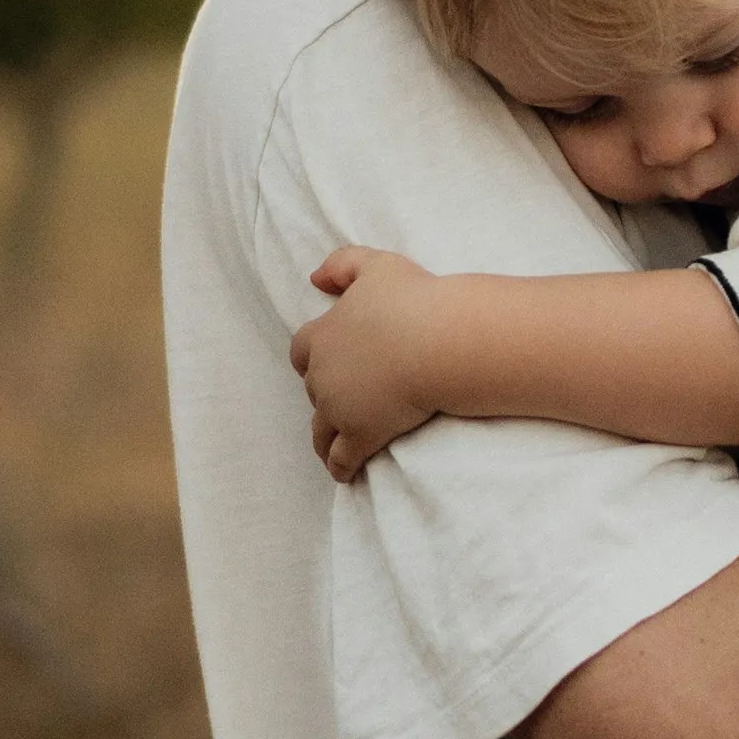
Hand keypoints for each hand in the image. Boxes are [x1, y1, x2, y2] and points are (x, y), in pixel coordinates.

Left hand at [289, 245, 443, 481]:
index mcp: (321, 336)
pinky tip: (345, 474)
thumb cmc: (412, 300)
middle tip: (346, 400)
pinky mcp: (360, 435)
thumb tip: (314, 277)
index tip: (325, 363)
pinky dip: (340, 467)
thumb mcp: (375, 265)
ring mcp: (338, 409)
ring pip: (320, 431)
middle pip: (313, 391)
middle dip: (325, 395)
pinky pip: (341, 459)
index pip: (301, 351)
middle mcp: (322, 375)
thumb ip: (341, 265)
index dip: (313, 358)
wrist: (437, 341)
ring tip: (331, 449)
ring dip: (324, 439)